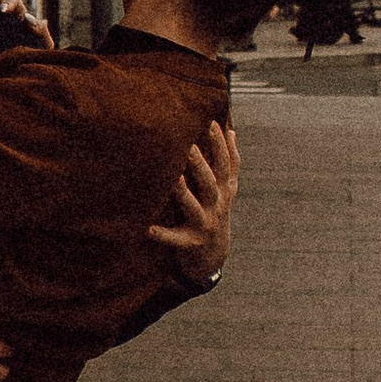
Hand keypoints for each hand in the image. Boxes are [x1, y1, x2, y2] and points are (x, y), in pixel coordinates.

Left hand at [150, 118, 237, 285]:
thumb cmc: (215, 212)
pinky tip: (149, 228)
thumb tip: (231, 129)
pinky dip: (163, 235)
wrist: (213, 257)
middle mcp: (216, 206)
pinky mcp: (189, 243)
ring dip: (183, 194)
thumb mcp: (227, 189)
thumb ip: (228, 162)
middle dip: (200, 166)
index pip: (226, 165)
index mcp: (224, 191)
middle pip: (210, 184)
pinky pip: (175, 239)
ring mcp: (204, 225)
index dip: (220, 145)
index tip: (211, 123)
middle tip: (188, 147)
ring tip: (174, 179)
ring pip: (193, 208)